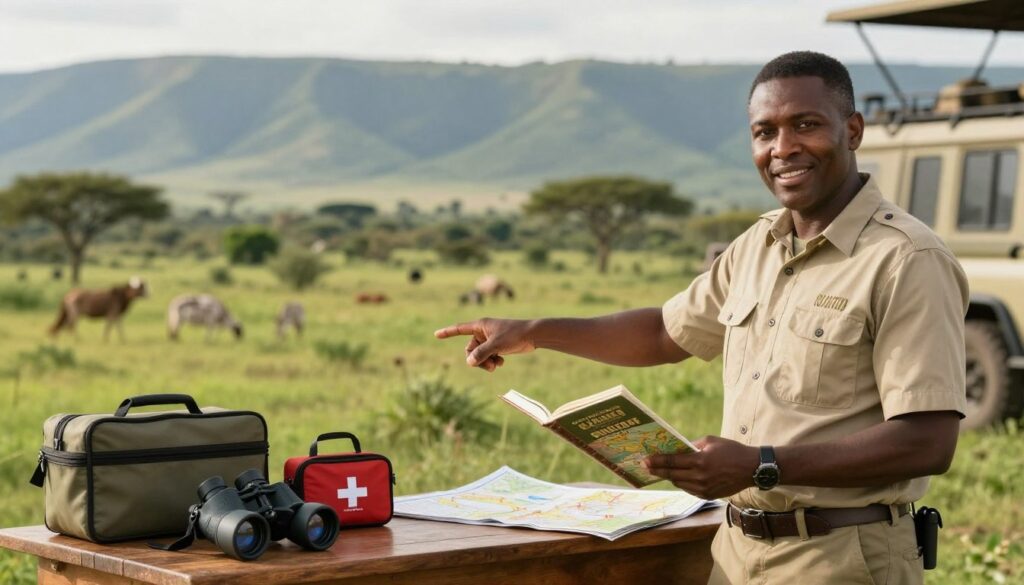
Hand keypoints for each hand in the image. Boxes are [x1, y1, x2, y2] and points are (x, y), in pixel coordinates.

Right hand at [434, 318, 535, 371]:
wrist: (533, 335)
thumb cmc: (514, 335)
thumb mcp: (496, 345)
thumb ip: (481, 354)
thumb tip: (469, 362)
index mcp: (480, 325)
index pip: (459, 328)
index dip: (447, 332)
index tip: (436, 335)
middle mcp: (483, 331)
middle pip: (470, 349)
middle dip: (478, 360)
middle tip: (489, 367)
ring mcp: (490, 339)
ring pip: (479, 355)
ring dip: (486, 362)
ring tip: (497, 365)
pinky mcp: (497, 345)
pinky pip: (488, 356)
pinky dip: (493, 360)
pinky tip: (502, 362)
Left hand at [645, 436, 759, 499]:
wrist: (752, 468)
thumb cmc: (731, 450)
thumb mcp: (711, 441)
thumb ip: (692, 445)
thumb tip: (676, 449)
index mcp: (700, 461)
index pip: (672, 462)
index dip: (657, 462)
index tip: (645, 460)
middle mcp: (700, 477)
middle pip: (672, 475)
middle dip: (657, 471)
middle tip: (644, 467)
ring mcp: (704, 489)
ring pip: (679, 483)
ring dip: (669, 477)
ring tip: (659, 471)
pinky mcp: (708, 496)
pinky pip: (688, 489)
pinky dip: (682, 482)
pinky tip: (677, 477)